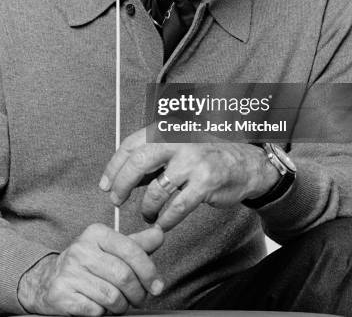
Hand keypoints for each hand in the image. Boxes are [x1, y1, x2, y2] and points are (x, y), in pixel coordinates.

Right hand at [17, 223, 163, 315]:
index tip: (157, 285)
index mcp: (97, 233)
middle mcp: (81, 249)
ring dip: (122, 306)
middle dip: (138, 293)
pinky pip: (96, 310)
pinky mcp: (62, 294)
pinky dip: (103, 313)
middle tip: (139, 299)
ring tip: (119, 303)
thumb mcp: (111, 248)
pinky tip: (99, 306)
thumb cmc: (88, 263)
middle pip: (124, 276)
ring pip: (112, 296)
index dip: (149, 271)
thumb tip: (159, 234)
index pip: (131, 250)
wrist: (48, 279)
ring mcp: (70, 272)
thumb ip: (137, 243)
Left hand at [100, 127, 279, 230]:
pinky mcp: (205, 182)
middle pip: (138, 162)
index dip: (114, 166)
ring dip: (147, 207)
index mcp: (168, 128)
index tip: (105, 184)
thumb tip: (121, 176)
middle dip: (122, 184)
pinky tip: (163, 223)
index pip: (132, 144)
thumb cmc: (206, 155)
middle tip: (116, 200)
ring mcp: (193, 160)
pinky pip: (176, 207)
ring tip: (148, 214)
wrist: (246, 163)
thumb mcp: (177, 146)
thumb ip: (152, 158)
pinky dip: (166, 219)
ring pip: (156, 189)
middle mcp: (179, 139)